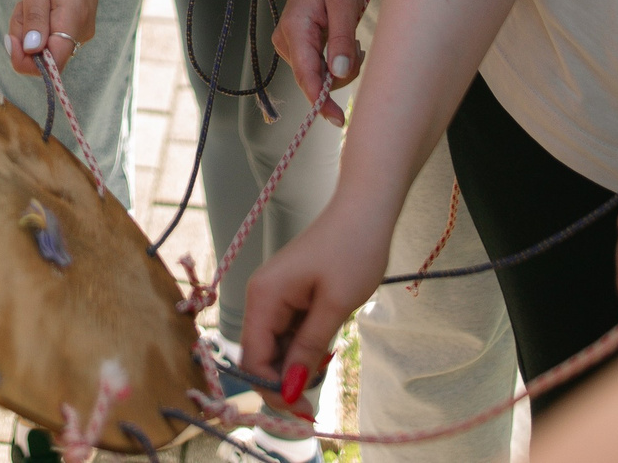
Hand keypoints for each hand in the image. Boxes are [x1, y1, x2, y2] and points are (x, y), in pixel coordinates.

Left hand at [8, 0, 126, 76]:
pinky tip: (39, 1)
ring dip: (28, 28)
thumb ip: (33, 16)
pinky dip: (37, 24)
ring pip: (45, 47)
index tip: (10, 38)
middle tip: (21, 4)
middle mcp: (82, 31)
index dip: (27, 62)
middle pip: (44, 57)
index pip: (53, 64)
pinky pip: (50, 37)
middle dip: (23, 38)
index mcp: (73, 19)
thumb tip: (32, 50)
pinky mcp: (77, 26)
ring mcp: (81, 30)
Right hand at [238, 206, 390, 403]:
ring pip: (274, 347)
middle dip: (284, 380)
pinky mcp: (288, 294)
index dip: (272, 389)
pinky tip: (324, 350)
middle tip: (317, 397)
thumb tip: (290, 390)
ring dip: (295, 365)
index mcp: (263, 297)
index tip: (303, 409)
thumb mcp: (335, 306)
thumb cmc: (353, 251)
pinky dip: (303, 348)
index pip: (253, 359)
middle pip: (260, 355)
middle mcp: (260, 297)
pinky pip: (287, 332)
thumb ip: (308, 349)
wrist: (365, 209)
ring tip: (326, 366)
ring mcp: (274, 295)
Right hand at [275, 0, 366, 126]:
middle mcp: (286, 42)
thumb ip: (342, 39)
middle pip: (315, 79)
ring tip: (352, 39)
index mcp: (295, 29)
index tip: (337, 119)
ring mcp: (289, 47)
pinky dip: (335, 63)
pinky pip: (318, 69)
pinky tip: (343, 42)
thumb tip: (338, 74)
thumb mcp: (345, 4)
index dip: (320, 100)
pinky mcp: (297, 49)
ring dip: (340, 67)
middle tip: (359, 46)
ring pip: (319, 76)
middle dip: (341, 74)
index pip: (306, 75)